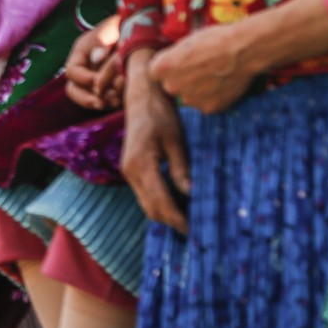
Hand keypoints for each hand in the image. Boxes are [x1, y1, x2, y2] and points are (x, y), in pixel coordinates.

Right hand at [65, 14, 123, 110]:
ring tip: (116, 101)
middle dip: (86, 99)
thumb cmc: (126, 25)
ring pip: (90, 98)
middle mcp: (86, 68)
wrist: (145, 30)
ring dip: (102, 102)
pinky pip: (107, 100)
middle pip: (74, 89)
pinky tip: (124, 100)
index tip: (98, 82)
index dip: (83, 78)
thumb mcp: (113, 28)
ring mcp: (98, 79)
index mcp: (82, 52)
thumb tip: (97, 58)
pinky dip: (114, 102)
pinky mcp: (112, 88)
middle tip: (101, 104)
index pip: (72, 71)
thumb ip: (103, 41)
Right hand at [121, 50, 190, 234]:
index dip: (178, 219)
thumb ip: (181, 168)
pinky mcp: (131, 169)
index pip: (161, 202)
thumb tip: (191, 195)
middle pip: (151, 209)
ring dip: (167, 214)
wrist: (141, 96)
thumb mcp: (176, 140)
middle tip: (198, 229)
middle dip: (173, 222)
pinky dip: (161, 202)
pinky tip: (180, 202)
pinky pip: (146, 194)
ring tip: (192, 218)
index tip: (196, 230)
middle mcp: (130, 172)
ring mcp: (128, 171)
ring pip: (147, 204)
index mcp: (141, 164)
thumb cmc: (161, 114)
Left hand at [149, 22, 257, 114]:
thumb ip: (173, 58)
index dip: (169, 67)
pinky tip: (222, 84)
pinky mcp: (208, 108)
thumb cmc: (215, 40)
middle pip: (172, 86)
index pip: (156, 73)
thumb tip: (171, 64)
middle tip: (200, 69)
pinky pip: (205, 104)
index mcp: (162, 68)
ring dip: (197, 90)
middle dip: (182, 80)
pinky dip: (212, 97)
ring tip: (214, 75)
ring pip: (189, 96)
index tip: (181, 63)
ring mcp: (190, 100)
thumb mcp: (185, 42)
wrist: (244, 50)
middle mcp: (172, 86)